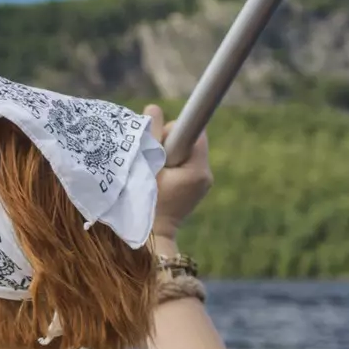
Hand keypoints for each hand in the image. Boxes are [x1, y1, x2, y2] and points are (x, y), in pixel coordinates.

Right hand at [145, 104, 211, 238]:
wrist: (150, 240)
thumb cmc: (143, 205)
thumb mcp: (143, 168)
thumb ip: (150, 137)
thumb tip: (154, 109)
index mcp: (197, 171)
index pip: (194, 131)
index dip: (173, 130)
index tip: (161, 136)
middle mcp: (205, 175)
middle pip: (188, 140)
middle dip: (168, 143)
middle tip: (151, 162)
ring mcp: (201, 183)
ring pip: (184, 152)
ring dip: (168, 155)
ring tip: (153, 173)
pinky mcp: (195, 187)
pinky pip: (184, 164)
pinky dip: (170, 165)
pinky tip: (158, 179)